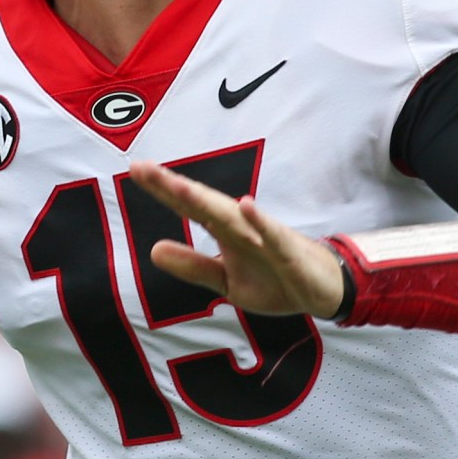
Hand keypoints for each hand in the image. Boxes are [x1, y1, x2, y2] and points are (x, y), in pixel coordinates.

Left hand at [127, 160, 343, 318]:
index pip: (189, 208)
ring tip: (178, 186)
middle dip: (175, 187)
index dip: (162, 190)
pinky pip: (273, 236)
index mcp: (225, 232)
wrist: (322, 290)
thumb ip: (193, 266)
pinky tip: (246, 205)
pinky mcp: (288, 253)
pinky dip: (261, 221)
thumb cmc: (274, 279)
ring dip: (206, 201)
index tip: (135, 169)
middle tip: (144, 168)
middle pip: (204, 204)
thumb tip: (153, 249)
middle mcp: (241, 226)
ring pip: (231, 216)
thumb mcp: (226, 281)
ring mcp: (265, 237)